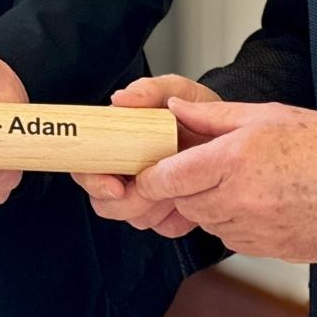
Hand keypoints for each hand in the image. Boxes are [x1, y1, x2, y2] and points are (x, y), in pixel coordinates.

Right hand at [72, 75, 218, 237]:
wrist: (231, 134)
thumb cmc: (200, 110)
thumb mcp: (178, 91)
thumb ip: (149, 90)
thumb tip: (119, 99)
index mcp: (117, 142)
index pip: (85, 167)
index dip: (94, 181)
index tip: (116, 186)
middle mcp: (125, 171)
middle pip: (103, 202)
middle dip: (126, 202)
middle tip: (153, 189)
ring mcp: (145, 193)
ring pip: (132, 217)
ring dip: (154, 207)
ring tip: (178, 185)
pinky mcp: (167, 213)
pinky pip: (162, 227)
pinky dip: (175, 217)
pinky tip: (189, 197)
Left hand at [130, 100, 316, 262]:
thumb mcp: (266, 116)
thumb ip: (213, 116)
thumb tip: (174, 109)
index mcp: (232, 160)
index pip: (168, 177)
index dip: (152, 177)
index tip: (150, 172)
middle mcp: (237, 199)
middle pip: (184, 202)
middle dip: (186, 188)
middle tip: (208, 169)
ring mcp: (252, 229)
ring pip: (207, 222)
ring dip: (212, 206)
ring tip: (244, 182)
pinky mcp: (266, 248)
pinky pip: (232, 238)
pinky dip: (235, 222)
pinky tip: (261, 202)